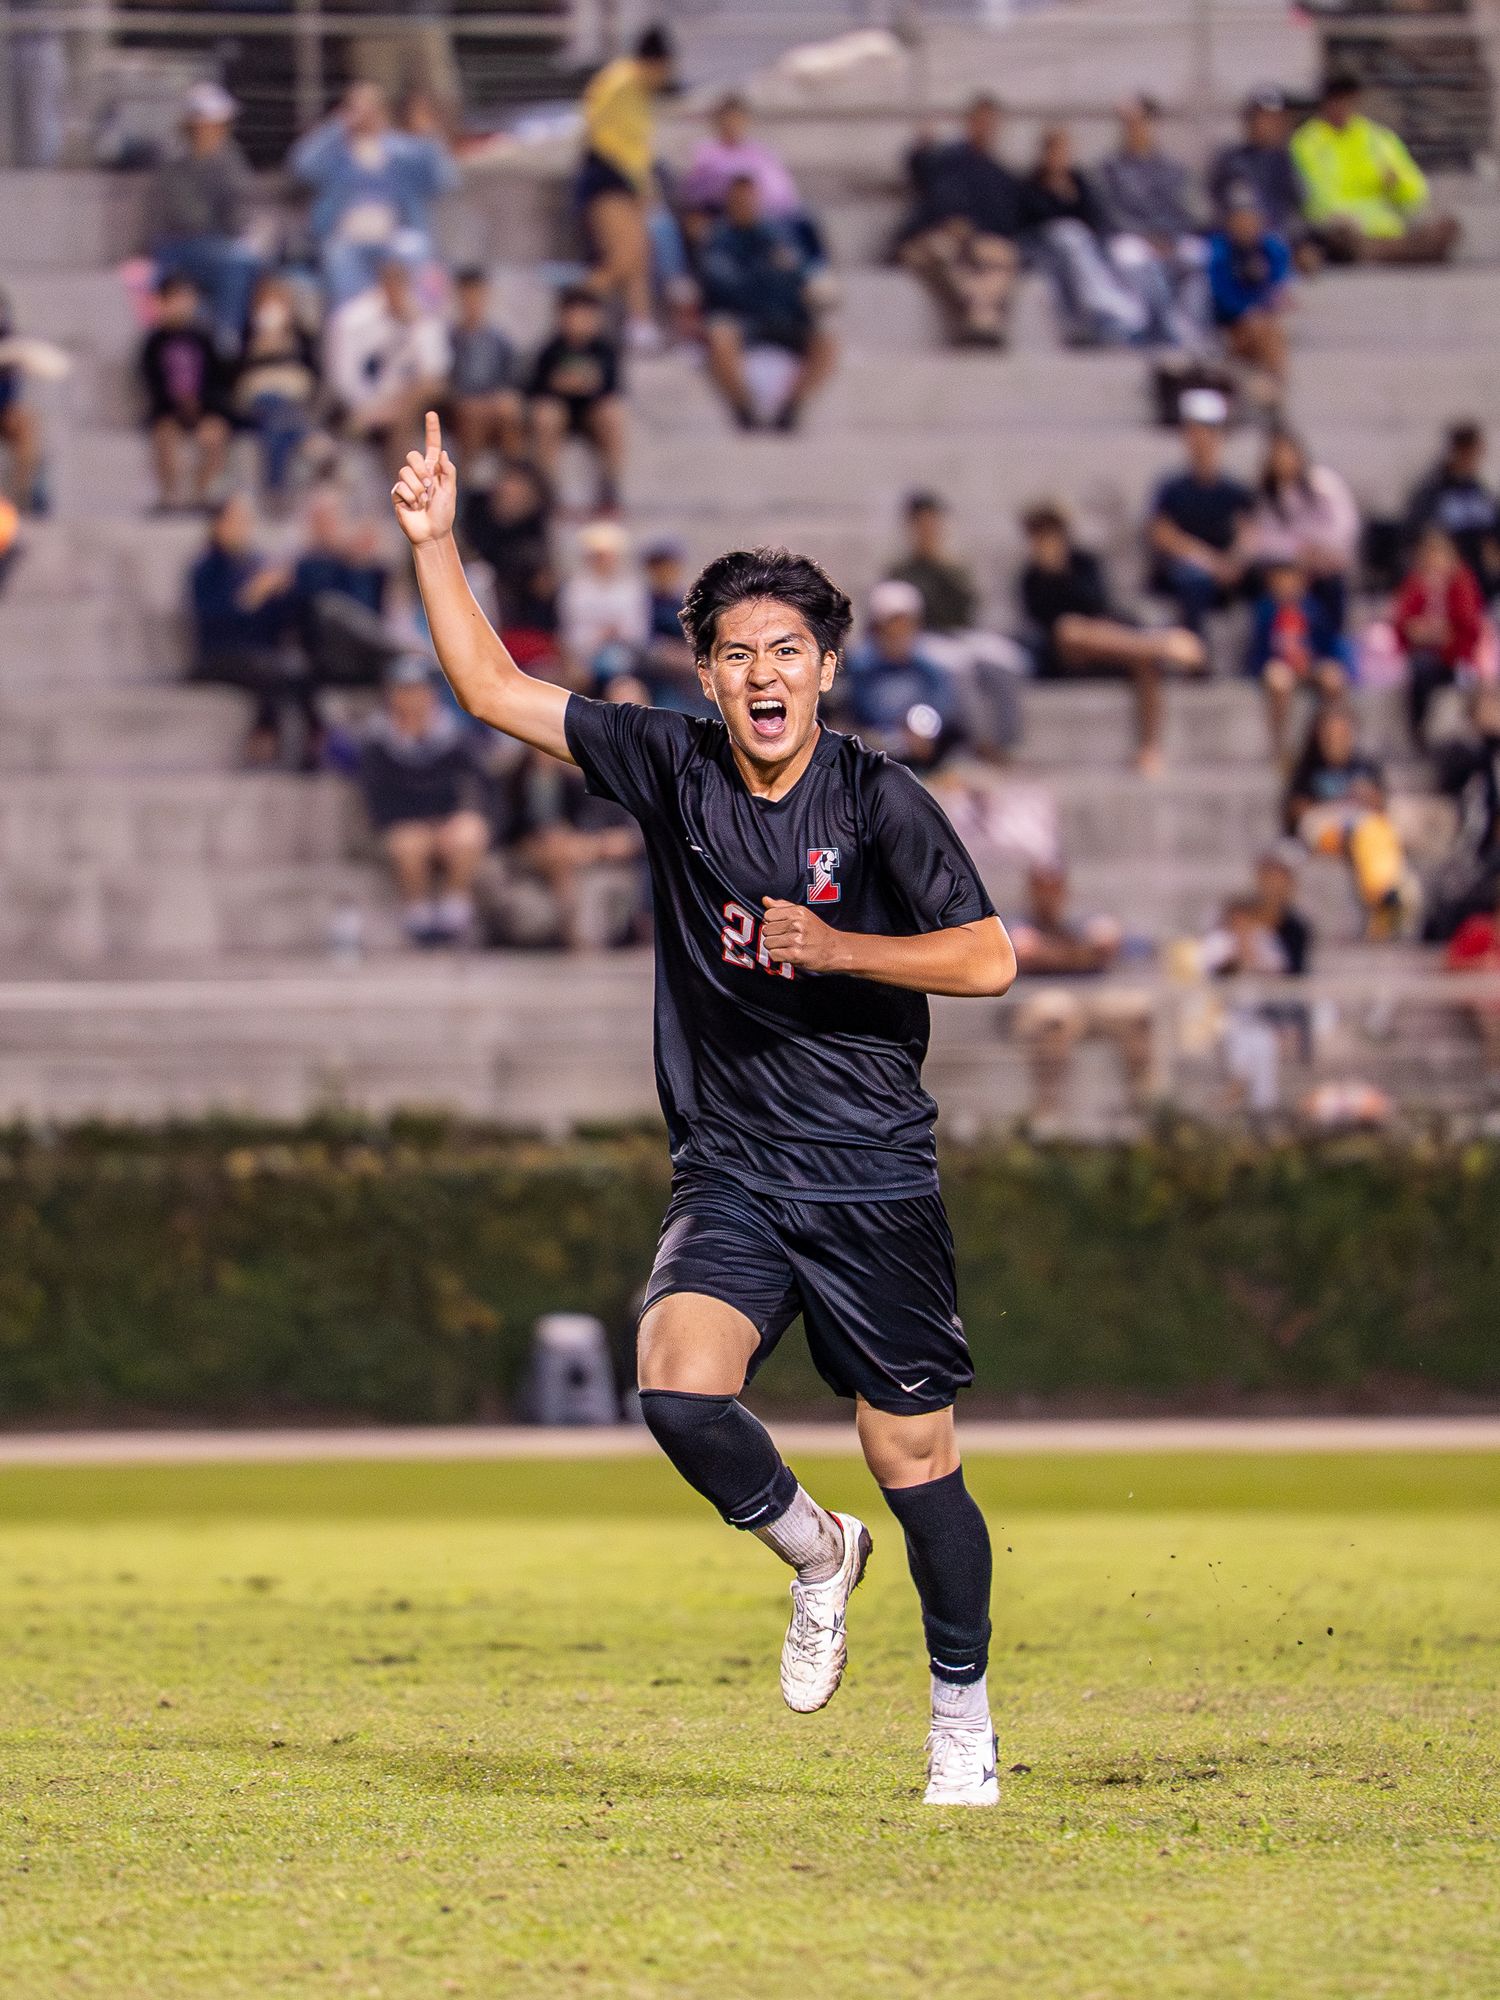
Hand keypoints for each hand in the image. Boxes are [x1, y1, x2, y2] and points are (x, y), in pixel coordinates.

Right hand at [391, 409, 456, 546]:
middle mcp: (419, 473)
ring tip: (423, 502)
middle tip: (429, 487)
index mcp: (434, 470)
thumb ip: (447, 472)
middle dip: (421, 470)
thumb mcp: (450, 492)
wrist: (431, 534)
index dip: (431, 429)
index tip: (431, 413)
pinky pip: (400, 487)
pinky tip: (414, 507)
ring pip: (405, 471)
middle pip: (412, 455)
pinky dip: (410, 498)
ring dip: (417, 488)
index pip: (431, 445)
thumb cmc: (443, 514)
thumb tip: (442, 453)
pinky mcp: (397, 493)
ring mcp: (406, 482)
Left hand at [761, 897, 839, 973]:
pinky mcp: (795, 954)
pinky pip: (773, 955)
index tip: (780, 926)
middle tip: (785, 938)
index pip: (768, 915)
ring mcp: (795, 939)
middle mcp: (796, 924)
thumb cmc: (818, 932)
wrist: (834, 949)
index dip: (771, 922)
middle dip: (773, 935)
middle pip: (766, 930)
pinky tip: (787, 954)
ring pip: (768, 943)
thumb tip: (765, 900)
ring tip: (787, 946)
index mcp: (797, 912)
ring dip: (775, 947)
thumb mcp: (803, 913)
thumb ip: (782, 906)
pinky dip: (778, 956)